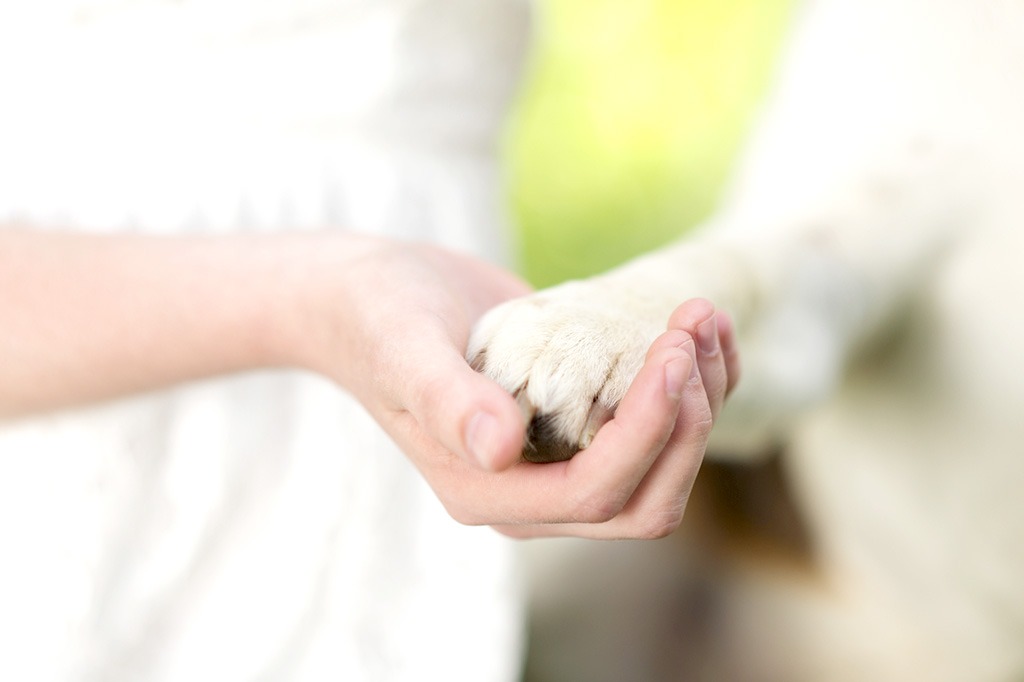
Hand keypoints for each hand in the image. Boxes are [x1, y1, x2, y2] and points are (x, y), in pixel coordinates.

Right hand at [319, 251, 738, 537]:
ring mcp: (560, 463)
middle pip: (645, 500)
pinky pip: (659, 431)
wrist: (375, 295)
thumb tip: (498, 449)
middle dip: (687, 422)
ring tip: (701, 317)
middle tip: (692, 331)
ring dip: (701, 400)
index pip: (593, 492)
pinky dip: (694, 385)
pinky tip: (701, 328)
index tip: (670, 353)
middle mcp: (530, 494)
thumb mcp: (404, 348)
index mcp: (484, 491)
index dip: (647, 433)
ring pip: (664, 470)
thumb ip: (446, 401)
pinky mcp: (583, 425)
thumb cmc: (378, 317)